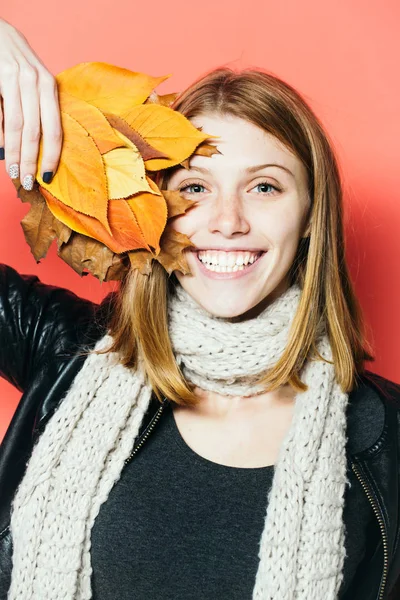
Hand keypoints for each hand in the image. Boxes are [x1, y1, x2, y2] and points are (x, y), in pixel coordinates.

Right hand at [0, 19, 61, 189]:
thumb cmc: (19, 64)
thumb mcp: (37, 83)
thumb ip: (41, 110)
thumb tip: (43, 149)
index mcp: (50, 87)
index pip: (55, 130)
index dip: (51, 156)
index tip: (47, 177)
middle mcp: (34, 82)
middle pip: (34, 132)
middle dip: (31, 161)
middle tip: (27, 182)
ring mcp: (13, 78)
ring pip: (15, 126)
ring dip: (14, 153)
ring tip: (13, 171)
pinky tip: (1, 152)